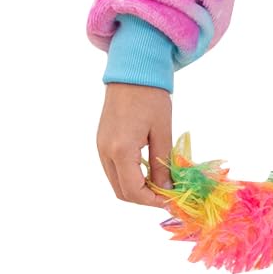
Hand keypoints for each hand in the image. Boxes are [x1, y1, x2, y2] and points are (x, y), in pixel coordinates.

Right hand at [97, 83, 174, 207]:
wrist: (132, 72)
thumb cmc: (151, 97)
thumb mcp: (162, 132)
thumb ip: (162, 164)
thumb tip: (167, 189)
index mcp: (121, 150)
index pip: (133, 191)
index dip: (153, 202)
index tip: (171, 201)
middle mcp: (105, 152)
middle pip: (121, 192)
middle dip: (144, 199)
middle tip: (167, 195)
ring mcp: (100, 147)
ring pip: (116, 183)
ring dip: (137, 189)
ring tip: (160, 183)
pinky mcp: (102, 142)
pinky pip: (113, 170)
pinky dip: (129, 177)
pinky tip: (148, 171)